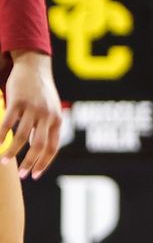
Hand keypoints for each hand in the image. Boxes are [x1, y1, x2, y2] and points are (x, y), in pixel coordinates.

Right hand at [1, 51, 62, 178]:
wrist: (35, 68)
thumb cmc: (41, 94)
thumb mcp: (50, 111)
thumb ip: (45, 129)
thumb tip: (37, 150)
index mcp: (56, 120)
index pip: (52, 148)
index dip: (44, 163)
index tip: (35, 175)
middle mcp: (47, 116)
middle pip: (39, 145)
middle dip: (30, 163)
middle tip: (22, 175)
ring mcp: (32, 108)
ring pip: (22, 136)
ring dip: (12, 152)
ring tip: (4, 162)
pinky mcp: (17, 101)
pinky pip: (8, 122)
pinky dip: (1, 135)